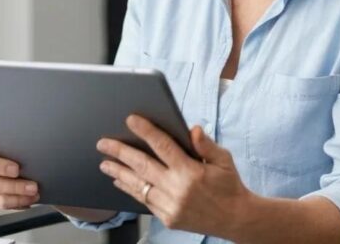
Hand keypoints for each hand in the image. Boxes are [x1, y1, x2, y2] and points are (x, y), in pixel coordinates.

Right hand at [0, 134, 39, 209]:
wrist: (48, 179)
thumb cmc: (40, 158)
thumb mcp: (36, 147)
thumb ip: (30, 141)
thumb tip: (43, 129)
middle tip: (17, 169)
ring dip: (15, 188)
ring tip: (34, 189)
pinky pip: (3, 201)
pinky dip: (19, 201)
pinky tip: (32, 198)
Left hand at [97, 115, 253, 236]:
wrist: (236, 219)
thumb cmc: (229, 185)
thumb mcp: (224, 160)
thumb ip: (206, 144)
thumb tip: (192, 129)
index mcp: (191, 171)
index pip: (163, 146)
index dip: (146, 131)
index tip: (131, 120)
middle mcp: (177, 189)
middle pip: (142, 166)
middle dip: (120, 152)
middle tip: (103, 143)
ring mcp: (171, 206)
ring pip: (139, 186)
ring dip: (119, 173)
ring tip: (104, 164)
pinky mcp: (168, 218)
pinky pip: (145, 201)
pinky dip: (131, 190)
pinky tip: (122, 182)